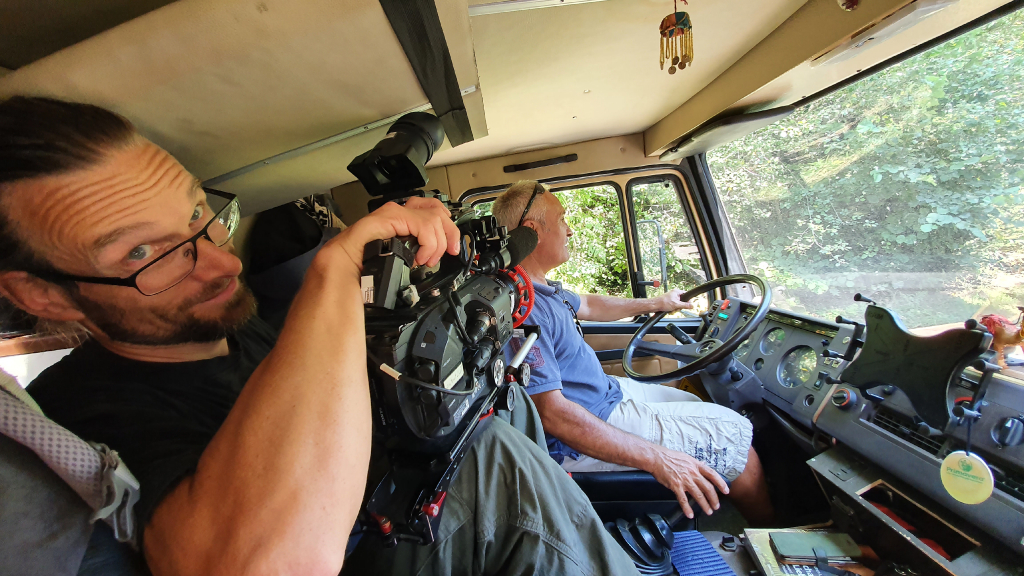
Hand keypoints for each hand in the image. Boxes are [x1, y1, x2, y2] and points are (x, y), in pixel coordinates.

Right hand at [333, 197, 460, 267]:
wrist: (347, 262)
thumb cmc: (367, 259)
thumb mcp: (400, 253)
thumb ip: (414, 248)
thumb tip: (433, 255)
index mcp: (403, 218)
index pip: (434, 211)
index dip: (448, 227)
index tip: (453, 247)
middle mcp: (400, 210)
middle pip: (438, 211)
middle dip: (449, 233)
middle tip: (447, 252)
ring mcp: (396, 211)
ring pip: (434, 219)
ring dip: (436, 244)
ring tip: (426, 260)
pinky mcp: (392, 216)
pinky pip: (423, 225)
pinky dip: (428, 244)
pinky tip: (420, 256)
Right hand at [648, 446, 729, 518]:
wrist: (656, 458)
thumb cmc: (670, 457)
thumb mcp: (686, 458)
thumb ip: (695, 464)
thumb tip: (704, 464)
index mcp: (696, 465)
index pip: (712, 475)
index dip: (721, 483)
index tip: (726, 491)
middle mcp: (693, 473)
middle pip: (708, 487)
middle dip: (714, 499)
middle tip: (716, 506)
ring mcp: (685, 480)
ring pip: (698, 495)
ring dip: (704, 505)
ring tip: (708, 511)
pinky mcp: (676, 486)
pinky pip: (683, 500)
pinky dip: (687, 508)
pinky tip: (690, 514)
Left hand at [654, 289, 692, 312]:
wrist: (655, 306)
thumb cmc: (663, 302)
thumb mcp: (677, 305)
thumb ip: (685, 305)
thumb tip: (692, 305)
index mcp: (677, 292)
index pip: (686, 294)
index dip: (688, 300)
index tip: (688, 305)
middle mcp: (674, 294)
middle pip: (682, 301)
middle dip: (679, 307)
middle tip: (677, 308)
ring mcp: (671, 298)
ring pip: (678, 305)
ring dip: (675, 309)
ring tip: (671, 310)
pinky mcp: (669, 302)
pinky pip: (674, 307)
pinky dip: (672, 310)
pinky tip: (669, 311)